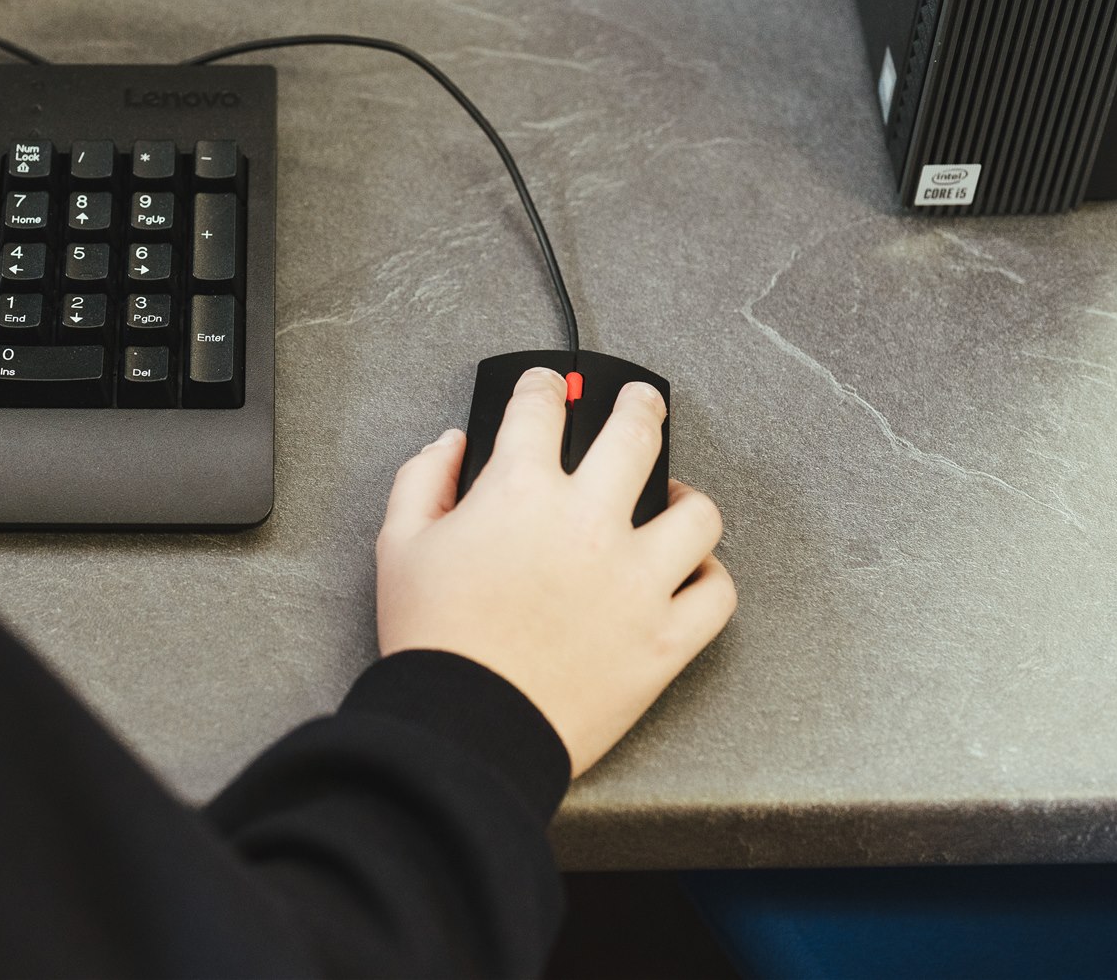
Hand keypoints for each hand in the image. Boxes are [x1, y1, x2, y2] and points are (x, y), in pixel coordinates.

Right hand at [375, 368, 735, 776]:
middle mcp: (588, 523)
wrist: (466, 728)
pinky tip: (692, 570)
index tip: (546, 387)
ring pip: (697, 513)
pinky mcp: (667, 638)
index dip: (542, 387)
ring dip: (687, 496)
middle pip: (635, 433)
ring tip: (676, 496)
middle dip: (638, 404)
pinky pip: (717, 592)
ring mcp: (637, 580)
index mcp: (520, 492)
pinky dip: (709, 576)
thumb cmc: (432, 641)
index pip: (540, 409)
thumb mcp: (400, 546)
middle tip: (640, 401)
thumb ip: (422, 480)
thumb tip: (450, 446)